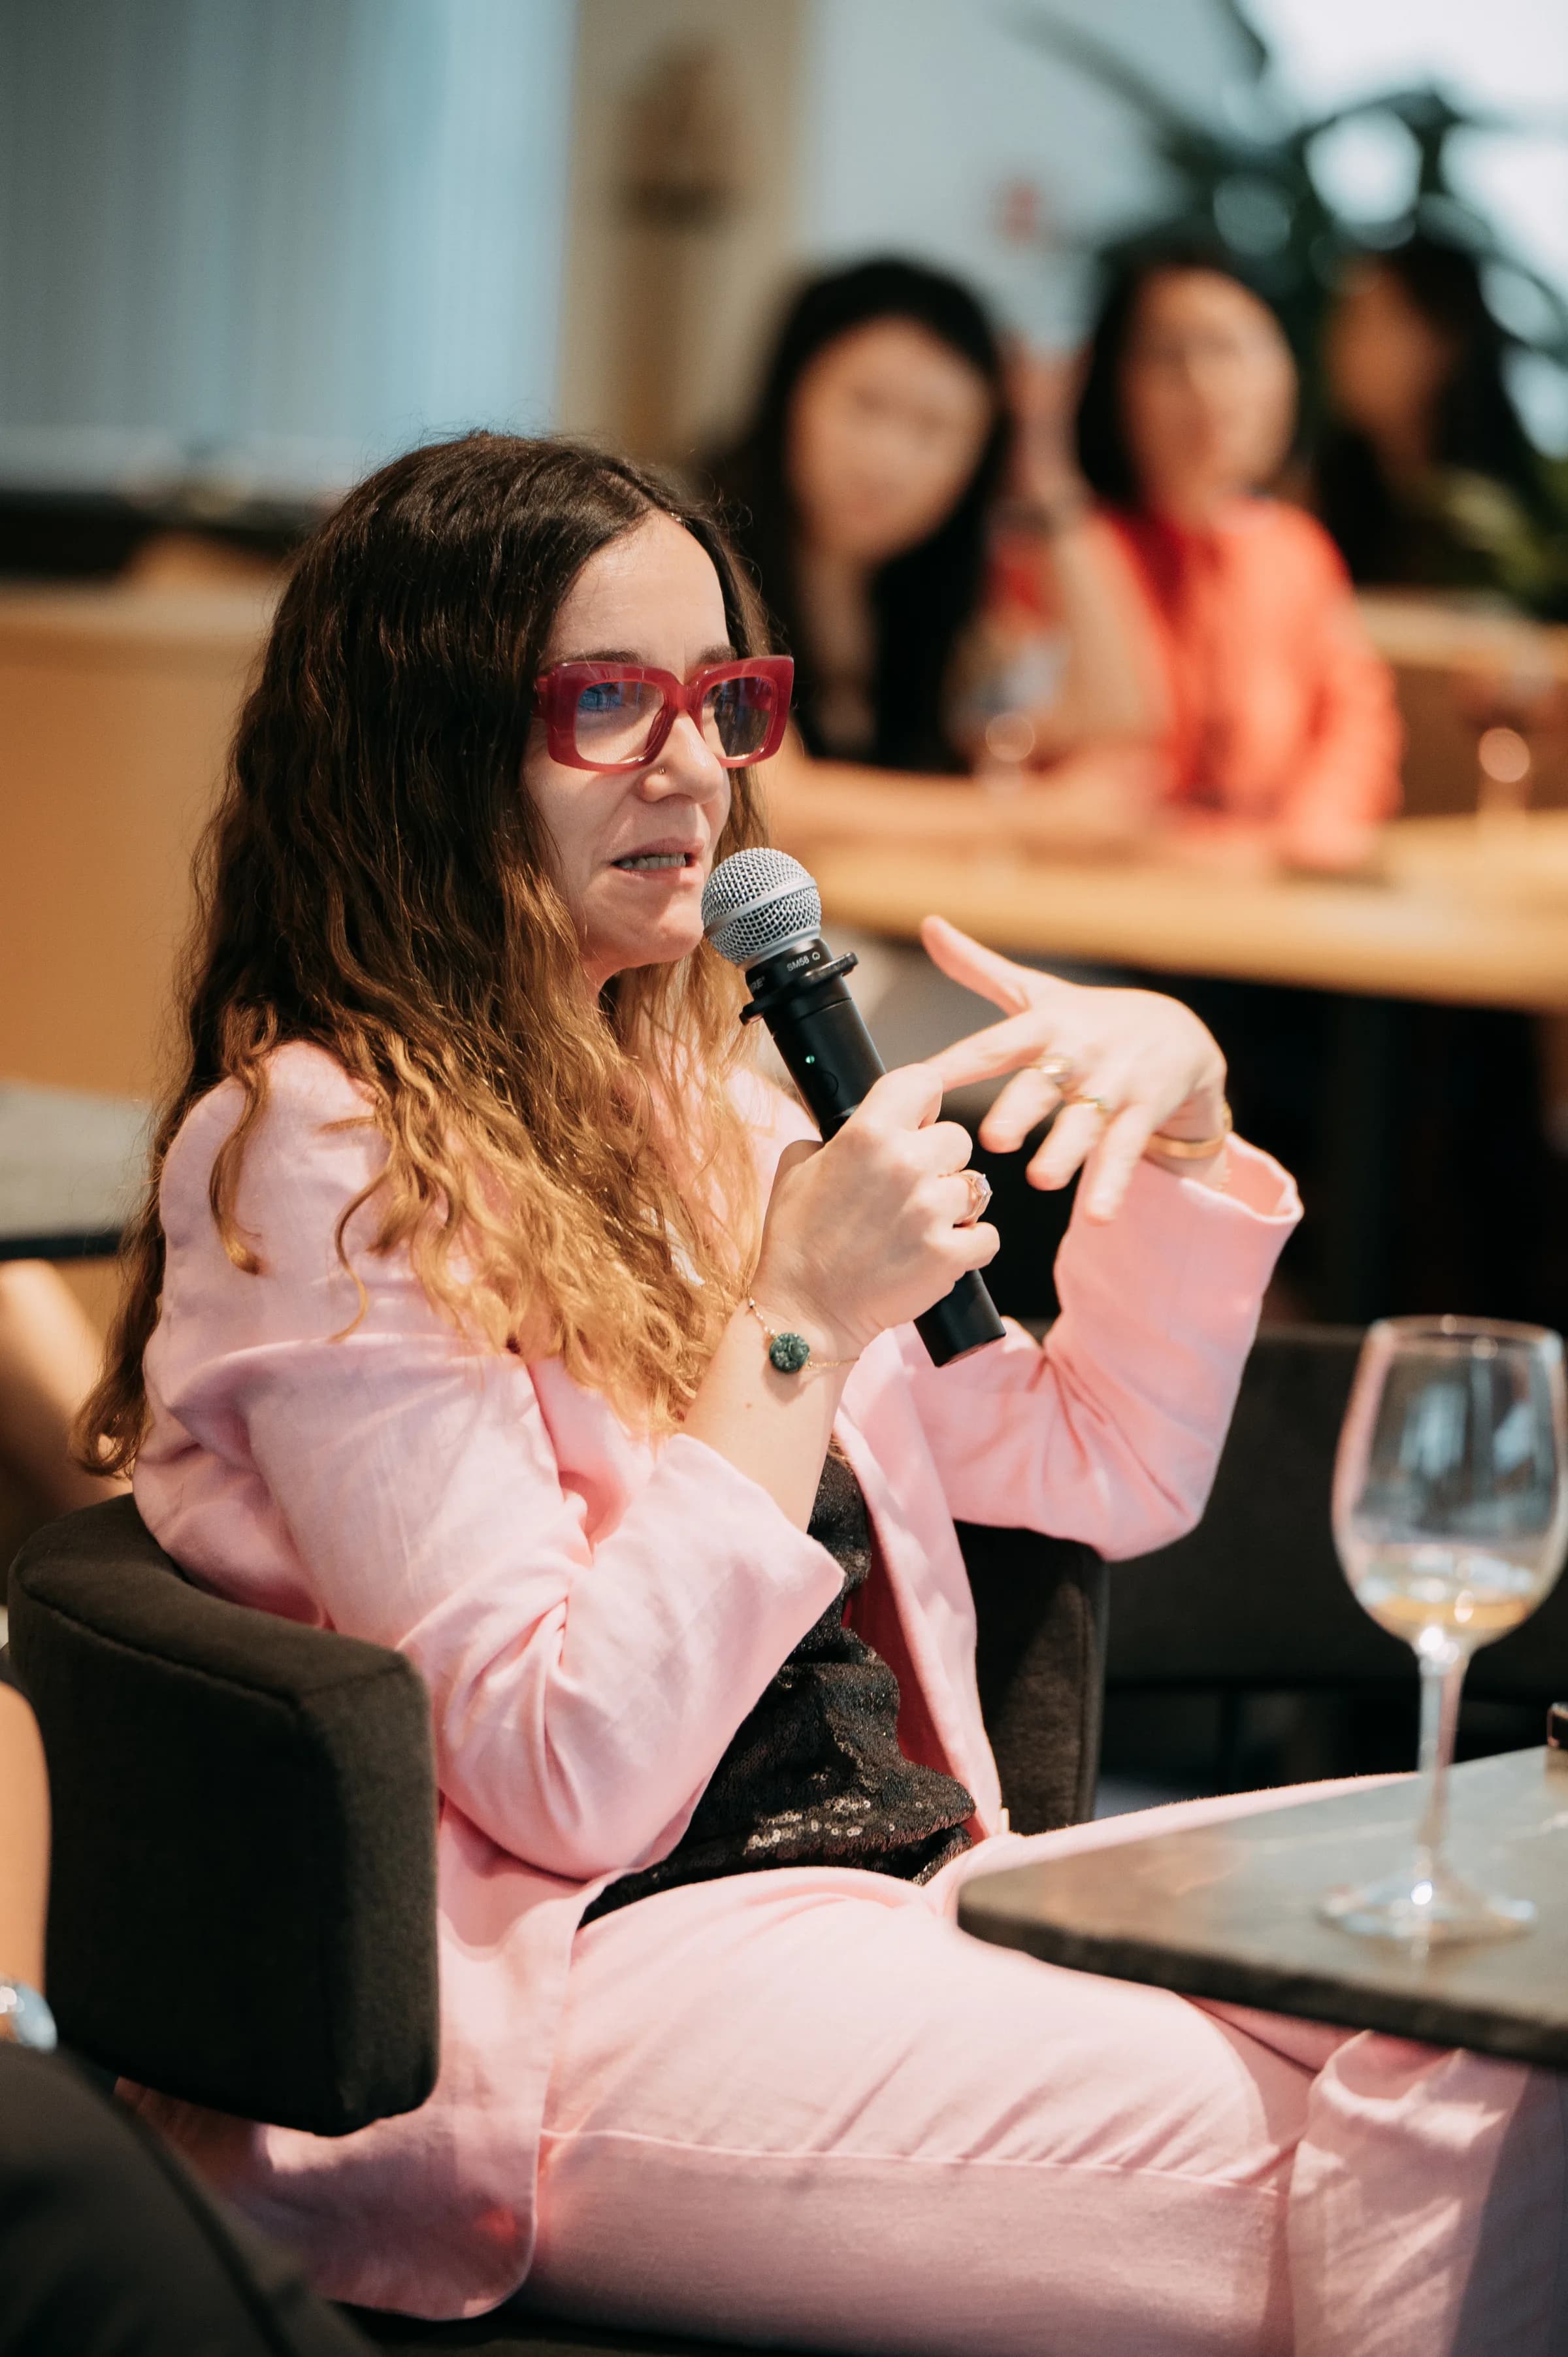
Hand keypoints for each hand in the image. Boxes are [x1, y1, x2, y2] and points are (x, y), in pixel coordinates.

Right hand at [754, 1064, 998, 1356]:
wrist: (805, 1313)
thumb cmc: (798, 1241)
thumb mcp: (798, 1166)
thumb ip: (837, 1134)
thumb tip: (869, 1123)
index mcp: (867, 1134)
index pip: (923, 1082)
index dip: (923, 1102)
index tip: (917, 1120)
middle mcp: (905, 1165)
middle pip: (958, 1137)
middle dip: (940, 1161)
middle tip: (911, 1189)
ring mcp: (931, 1211)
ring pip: (976, 1186)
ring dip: (955, 1204)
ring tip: (920, 1225)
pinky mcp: (950, 1255)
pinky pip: (987, 1235)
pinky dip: (970, 1245)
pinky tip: (938, 1251)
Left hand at [920, 916, 1227, 1223]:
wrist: (1179, 1034)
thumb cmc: (1091, 1022)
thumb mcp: (1039, 995)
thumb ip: (980, 969)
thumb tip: (930, 925)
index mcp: (1044, 1025)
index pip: (993, 1044)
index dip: (955, 1062)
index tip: (918, 1082)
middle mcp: (1078, 1052)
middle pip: (1045, 1082)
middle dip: (1021, 1108)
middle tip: (993, 1138)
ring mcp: (1115, 1083)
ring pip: (1088, 1120)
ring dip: (1068, 1151)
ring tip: (1044, 1179)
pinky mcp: (1146, 1111)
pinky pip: (1126, 1151)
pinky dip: (1113, 1184)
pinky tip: (1099, 1215)